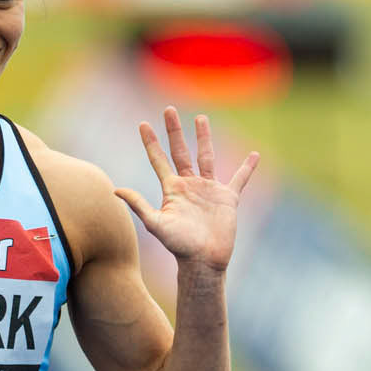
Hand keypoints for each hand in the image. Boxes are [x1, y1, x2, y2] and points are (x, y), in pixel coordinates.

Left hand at [116, 107, 258, 269]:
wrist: (203, 261)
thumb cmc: (179, 246)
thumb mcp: (156, 224)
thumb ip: (139, 205)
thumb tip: (115, 190)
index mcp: (172, 189)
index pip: (159, 160)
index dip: (151, 143)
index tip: (143, 124)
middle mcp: (189, 186)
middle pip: (180, 151)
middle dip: (174, 130)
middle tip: (168, 109)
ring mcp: (209, 190)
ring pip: (206, 157)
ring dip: (204, 138)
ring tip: (201, 118)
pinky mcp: (227, 198)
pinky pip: (239, 179)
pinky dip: (247, 168)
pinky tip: (255, 155)